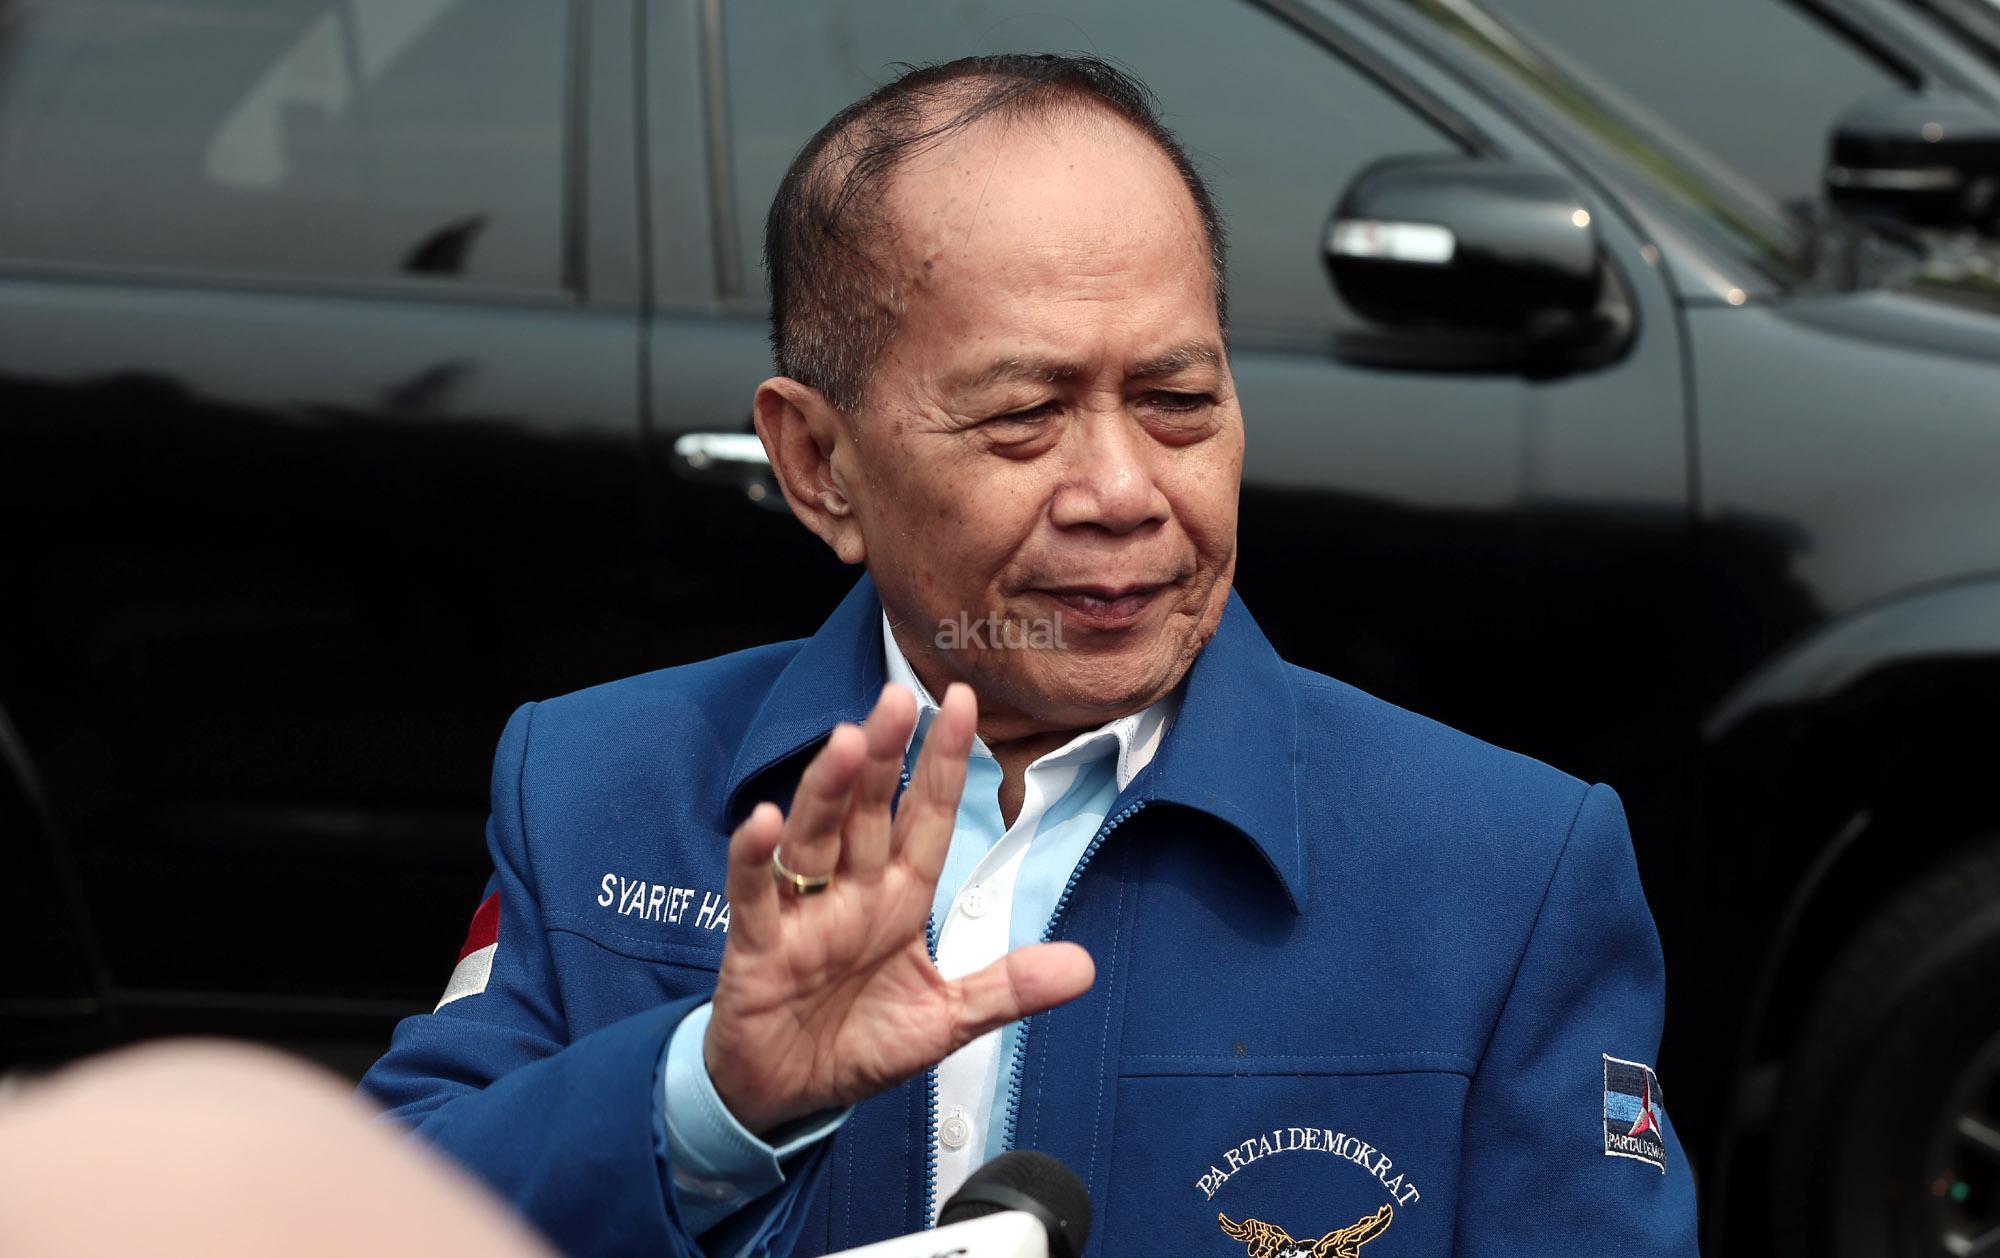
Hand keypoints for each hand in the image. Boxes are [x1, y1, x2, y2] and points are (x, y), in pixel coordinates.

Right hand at [702, 682, 1094, 1133]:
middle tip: (898, 698)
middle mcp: (850, 892)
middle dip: (883, 755)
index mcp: (898, 898)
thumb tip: (1084, 967)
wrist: (787, 1096)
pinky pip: (755, 895)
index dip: (942, 763)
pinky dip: (756, 859)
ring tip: (844, 741)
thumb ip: (1007, 989)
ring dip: (826, 790)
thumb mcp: (945, 1020)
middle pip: (867, 811)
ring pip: (814, 837)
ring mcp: (802, 914)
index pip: (925, 818)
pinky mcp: (757, 946)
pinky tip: (765, 822)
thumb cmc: (858, 1042)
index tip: (961, 702)